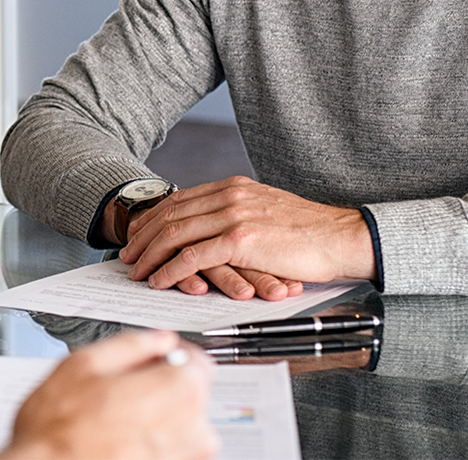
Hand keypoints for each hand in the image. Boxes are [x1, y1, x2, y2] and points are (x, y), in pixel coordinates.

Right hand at [2, 331, 215, 459]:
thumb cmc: (58, 429)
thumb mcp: (86, 363)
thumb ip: (133, 344)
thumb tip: (158, 339)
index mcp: (178, 390)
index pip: (199, 361)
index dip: (173, 355)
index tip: (156, 357)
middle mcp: (190, 429)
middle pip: (191, 395)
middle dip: (164, 386)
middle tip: (126, 388)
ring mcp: (182, 459)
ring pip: (180, 427)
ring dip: (158, 417)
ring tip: (117, 419)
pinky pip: (169, 453)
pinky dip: (151, 444)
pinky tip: (119, 441)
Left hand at [120, 176, 375, 298]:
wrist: (341, 236)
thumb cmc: (309, 233)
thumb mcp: (266, 212)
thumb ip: (237, 215)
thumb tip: (213, 231)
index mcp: (233, 187)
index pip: (180, 199)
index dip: (153, 218)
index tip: (137, 234)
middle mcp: (229, 195)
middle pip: (170, 213)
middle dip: (143, 236)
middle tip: (126, 256)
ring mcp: (234, 215)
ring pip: (175, 233)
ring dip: (150, 254)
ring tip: (135, 271)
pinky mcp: (241, 240)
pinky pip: (193, 256)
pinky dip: (170, 269)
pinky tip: (159, 281)